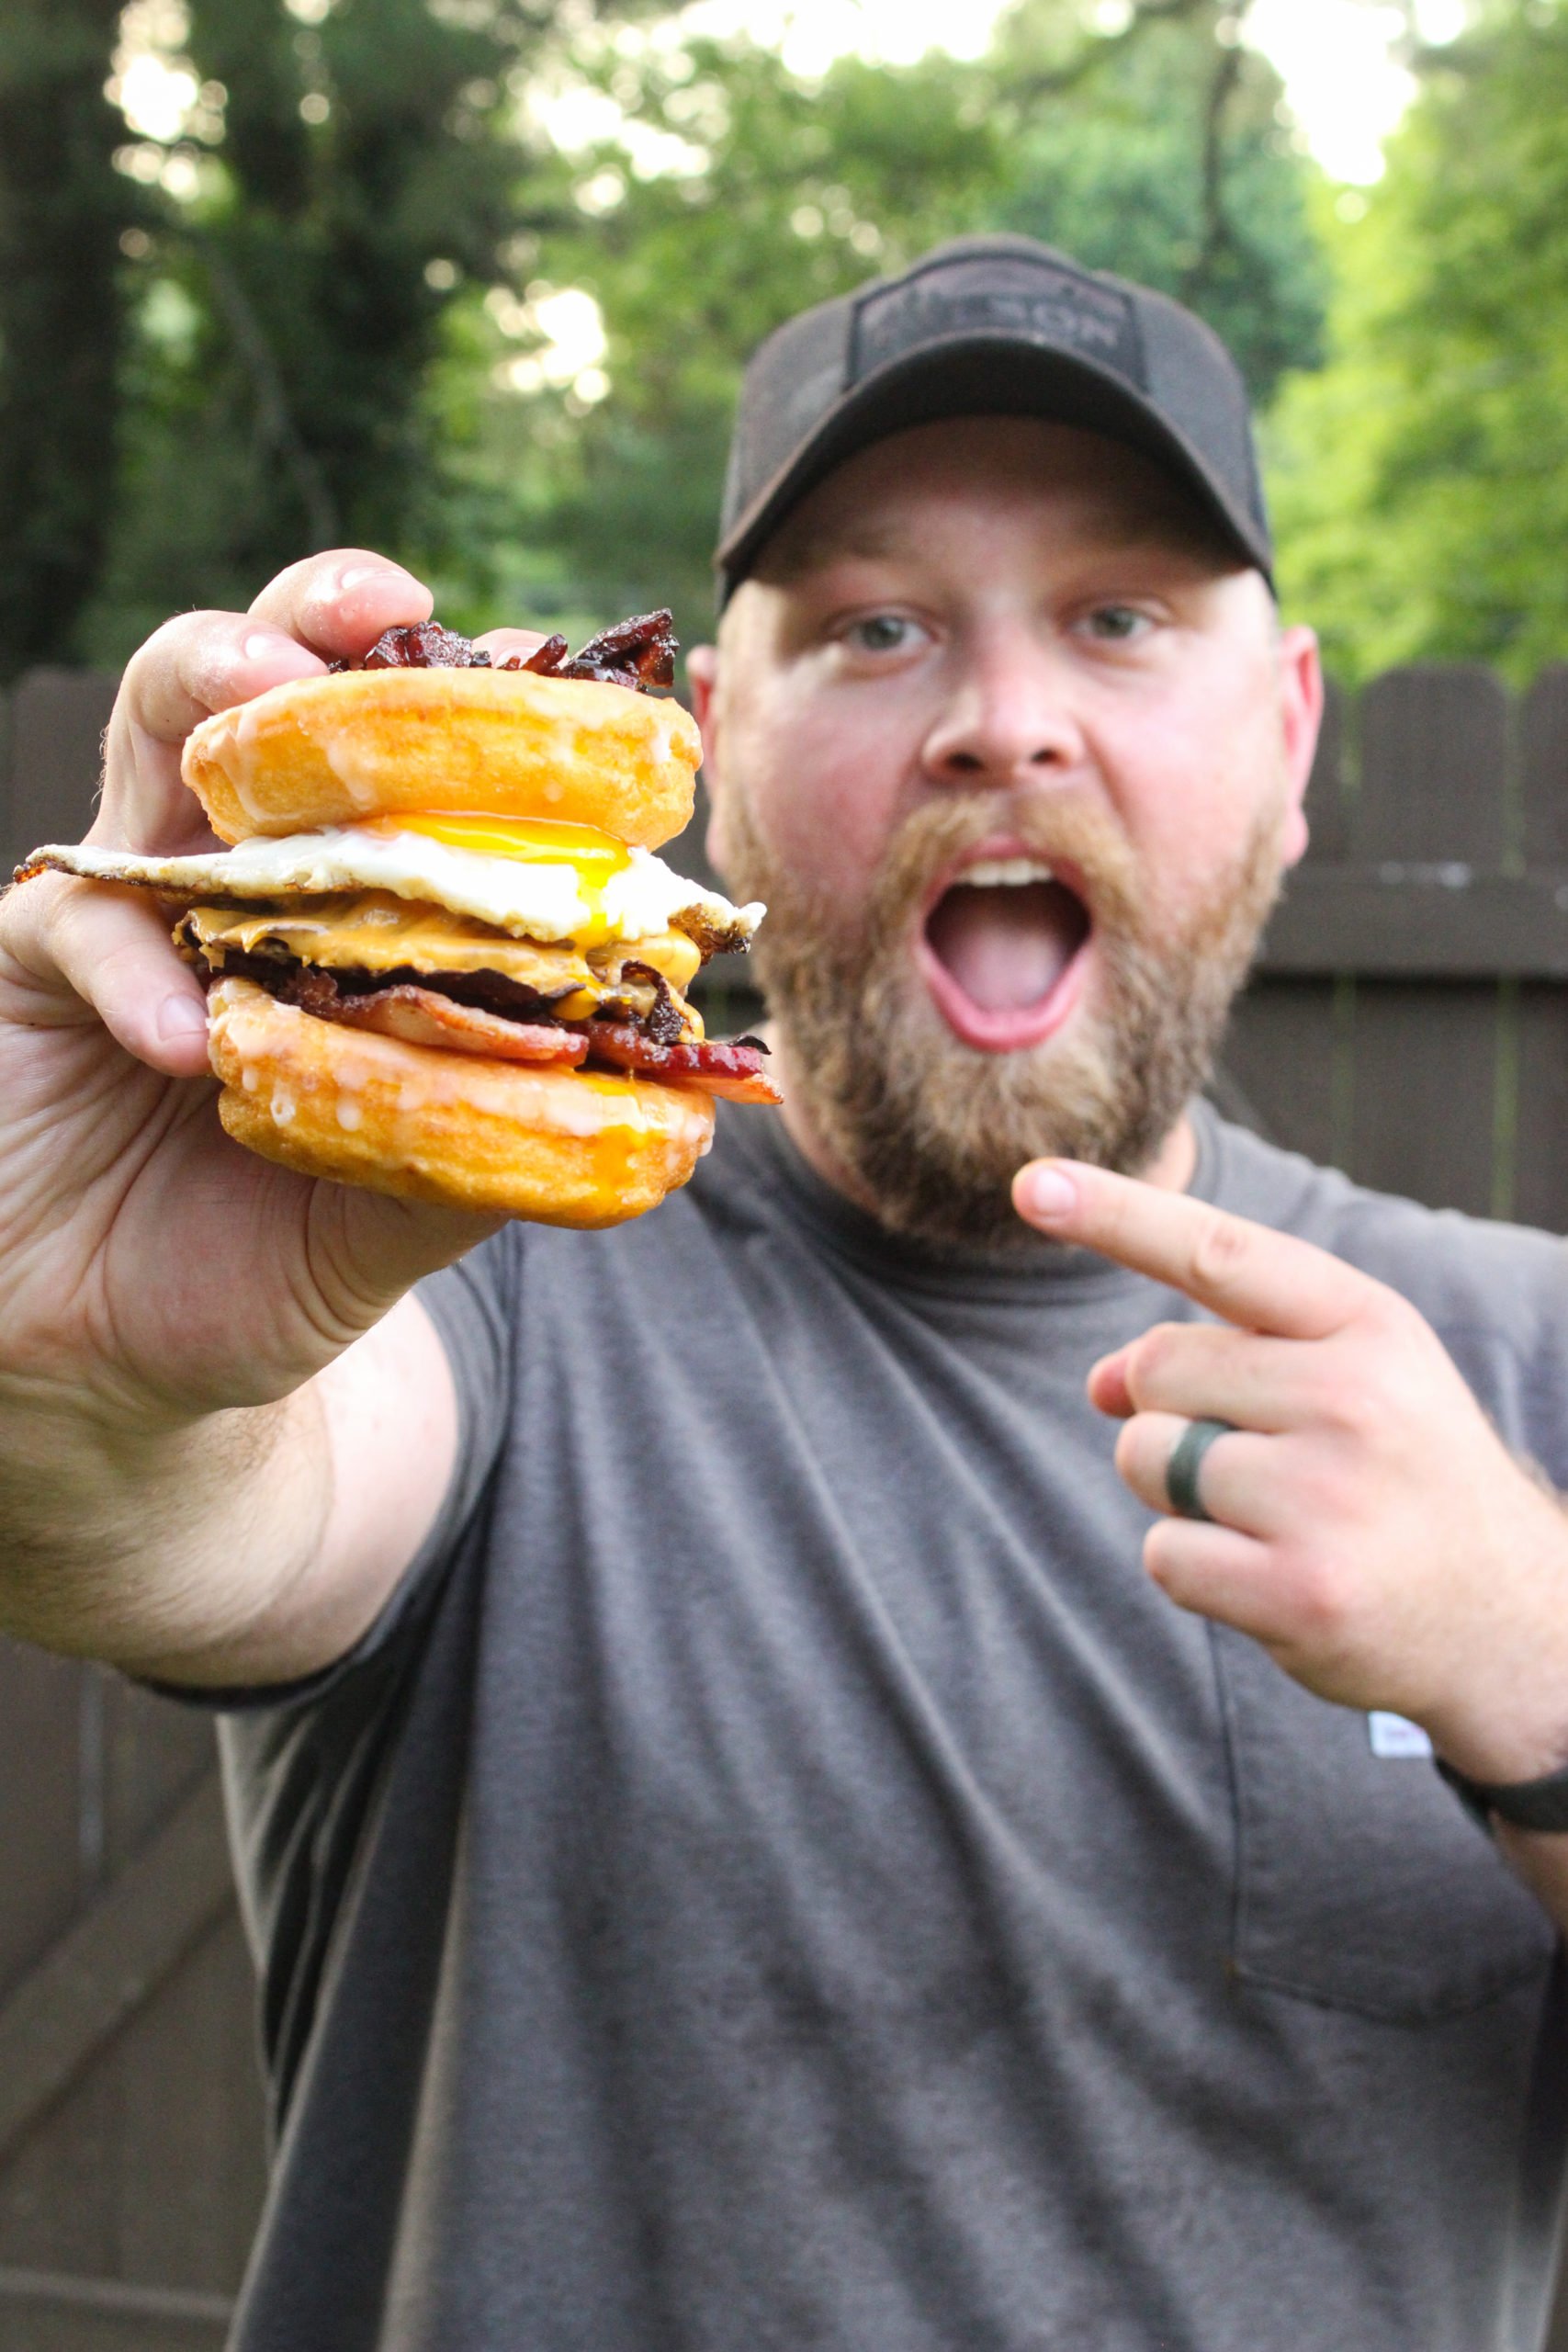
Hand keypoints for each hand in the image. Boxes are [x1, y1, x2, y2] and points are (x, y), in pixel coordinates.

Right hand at [0, 553, 528, 1436]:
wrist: (107, 1364)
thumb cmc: (262, 1263)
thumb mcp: (394, 1220)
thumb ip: (494, 1150)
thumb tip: (667, 1119)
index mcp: (353, 905)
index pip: (416, 770)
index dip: (478, 707)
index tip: (554, 670)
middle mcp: (248, 869)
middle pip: (284, 691)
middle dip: (328, 622)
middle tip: (386, 614)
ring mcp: (137, 896)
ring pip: (157, 730)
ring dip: (212, 694)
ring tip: (266, 697)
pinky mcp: (35, 960)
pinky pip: (84, 924)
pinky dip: (141, 970)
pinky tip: (192, 1040)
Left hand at [1012, 1158, 1567, 1790]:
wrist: (1507, 1620)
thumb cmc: (1400, 1479)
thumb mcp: (1347, 1381)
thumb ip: (1227, 1353)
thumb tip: (1101, 1381)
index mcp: (1368, 1324)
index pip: (1218, 1251)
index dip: (1115, 1213)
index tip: (1032, 1184)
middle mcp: (1353, 1396)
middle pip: (1155, 1368)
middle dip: (1170, 1413)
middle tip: (1262, 1462)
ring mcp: (1327, 1497)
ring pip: (1147, 1458)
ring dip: (1178, 1494)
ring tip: (1275, 1521)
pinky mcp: (1300, 1591)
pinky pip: (1163, 1553)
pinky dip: (1195, 1570)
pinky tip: (1272, 1579)